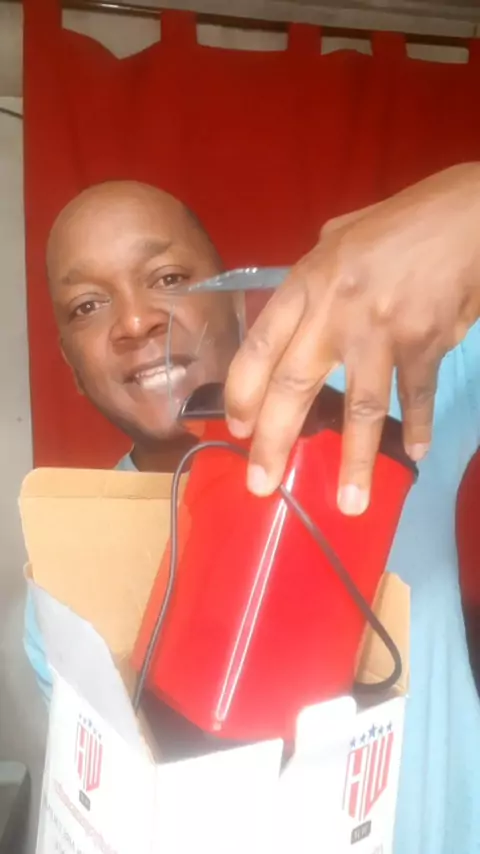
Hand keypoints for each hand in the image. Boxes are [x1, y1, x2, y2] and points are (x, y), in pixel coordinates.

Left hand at [225, 164, 479, 513]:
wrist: (466, 214)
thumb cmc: (398, 223)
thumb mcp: (338, 236)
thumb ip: (310, 279)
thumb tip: (294, 319)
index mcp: (307, 281)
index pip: (258, 345)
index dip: (242, 392)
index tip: (237, 431)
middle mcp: (335, 308)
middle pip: (294, 384)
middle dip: (275, 441)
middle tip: (262, 485)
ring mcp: (382, 328)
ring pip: (360, 405)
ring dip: (355, 459)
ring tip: (350, 503)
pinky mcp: (425, 341)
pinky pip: (415, 395)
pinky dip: (418, 426)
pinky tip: (415, 451)